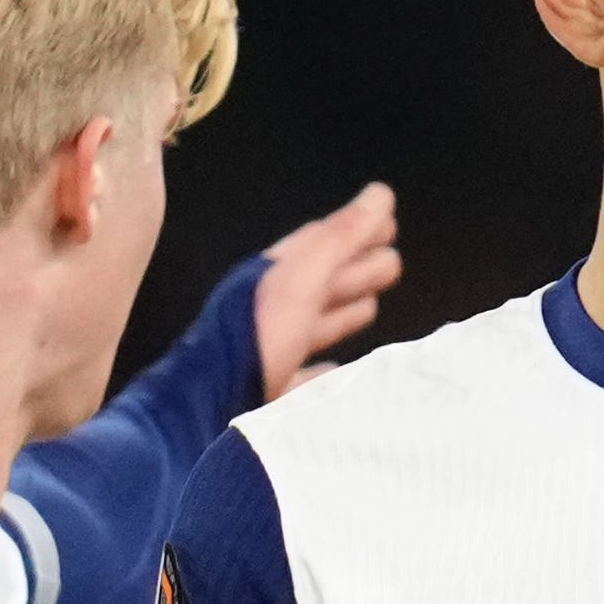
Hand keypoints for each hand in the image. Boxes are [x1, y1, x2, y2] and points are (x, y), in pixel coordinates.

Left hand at [250, 181, 401, 394]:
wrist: (209, 407)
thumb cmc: (256, 337)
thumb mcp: (301, 280)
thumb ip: (339, 239)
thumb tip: (379, 196)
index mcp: (273, 278)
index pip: (320, 244)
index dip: (355, 230)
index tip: (389, 222)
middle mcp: (269, 311)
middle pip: (320, 283)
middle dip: (356, 270)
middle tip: (393, 262)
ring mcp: (269, 353)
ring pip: (314, 326)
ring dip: (343, 314)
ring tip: (372, 307)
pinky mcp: (271, 394)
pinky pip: (305, 378)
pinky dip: (326, 372)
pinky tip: (340, 372)